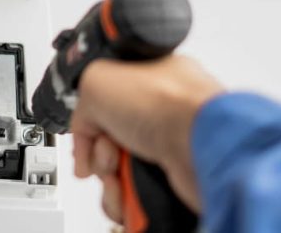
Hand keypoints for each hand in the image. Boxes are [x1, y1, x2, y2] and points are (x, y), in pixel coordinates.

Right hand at [70, 56, 222, 223]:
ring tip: (119, 178)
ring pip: (121, 173)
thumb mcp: (97, 79)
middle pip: (109, 142)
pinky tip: (130, 193)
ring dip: (110, 182)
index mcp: (149, 80)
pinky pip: (137, 196)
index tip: (86, 132)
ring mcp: (169, 148)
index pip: (105, 105)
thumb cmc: (168, 105)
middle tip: (107, 154)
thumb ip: (81, 101)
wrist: (199, 146)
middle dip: (98, 156)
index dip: (90, 122)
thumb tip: (83, 135)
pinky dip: (126, 201)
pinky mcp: (174, 179)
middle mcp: (161, 115)